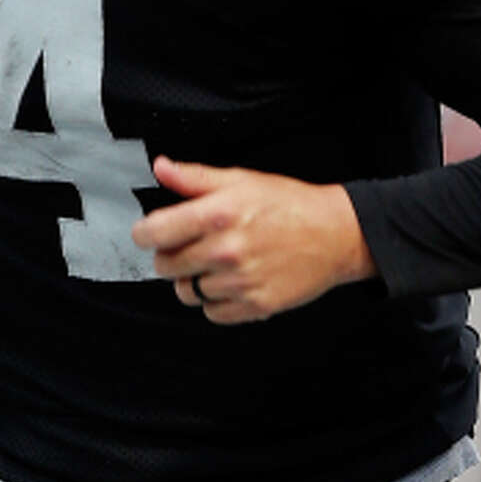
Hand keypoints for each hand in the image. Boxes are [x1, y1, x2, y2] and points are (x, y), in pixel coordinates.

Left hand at [132, 156, 375, 323]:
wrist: (335, 234)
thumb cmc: (289, 204)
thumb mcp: (241, 180)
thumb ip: (195, 178)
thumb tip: (161, 168)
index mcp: (218, 214)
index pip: (153, 233)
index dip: (145, 233)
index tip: (150, 233)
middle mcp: (225, 250)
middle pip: (165, 266)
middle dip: (171, 256)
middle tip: (191, 246)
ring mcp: (240, 282)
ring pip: (186, 292)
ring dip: (193, 280)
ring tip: (215, 264)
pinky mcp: (255, 306)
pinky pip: (212, 312)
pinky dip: (216, 301)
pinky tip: (232, 281)